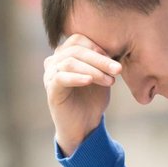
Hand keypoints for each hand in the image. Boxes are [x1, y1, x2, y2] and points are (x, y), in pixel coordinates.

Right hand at [42, 34, 122, 155]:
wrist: (84, 126)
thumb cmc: (92, 99)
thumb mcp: (101, 76)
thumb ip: (103, 61)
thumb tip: (114, 45)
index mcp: (65, 54)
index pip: (78, 39)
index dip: (97, 46)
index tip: (114, 58)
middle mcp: (54, 62)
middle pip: (76, 50)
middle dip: (100, 59)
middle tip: (117, 69)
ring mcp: (50, 75)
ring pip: (70, 63)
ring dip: (94, 70)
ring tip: (110, 81)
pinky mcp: (51, 90)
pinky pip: (61, 78)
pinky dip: (77, 78)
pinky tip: (90, 81)